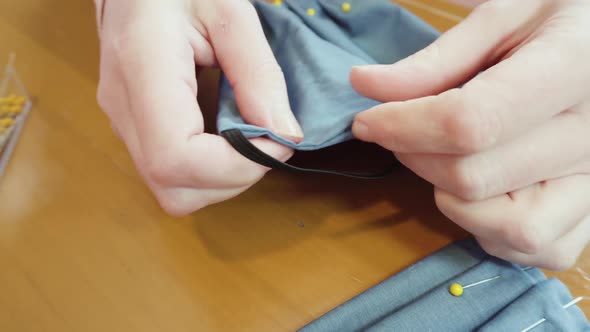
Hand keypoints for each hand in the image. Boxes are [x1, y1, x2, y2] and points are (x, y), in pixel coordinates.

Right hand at [94, 0, 302, 215]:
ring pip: (172, 192)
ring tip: (250, 138)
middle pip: (175, 188)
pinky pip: (172, 176)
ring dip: (224, 179)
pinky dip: (210, 171)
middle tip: (267, 141)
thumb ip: (259, 73)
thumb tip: (284, 134)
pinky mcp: (134, 130)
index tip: (277, 140)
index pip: (176, 158)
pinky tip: (228, 138)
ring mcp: (123, 123)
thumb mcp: (230, 12)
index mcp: (142, 68)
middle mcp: (124, 108)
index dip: (235, 165)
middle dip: (234, 178)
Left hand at [350, 0, 589, 269]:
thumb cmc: (556, 22)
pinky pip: (535, 247)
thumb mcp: (500, 18)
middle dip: (414, 155)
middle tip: (401, 129)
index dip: (403, 127)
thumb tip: (364, 85)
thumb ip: (434, 60)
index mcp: (573, 68)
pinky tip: (478, 190)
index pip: (470, 122)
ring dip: (452, 197)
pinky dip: (490, 228)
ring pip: (509, 227)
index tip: (367, 120)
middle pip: (473, 176)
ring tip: (445, 158)